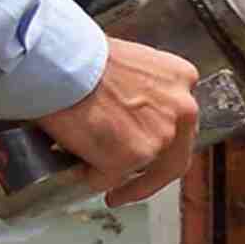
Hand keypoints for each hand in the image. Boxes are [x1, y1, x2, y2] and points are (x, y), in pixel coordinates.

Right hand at [34, 38, 200, 206]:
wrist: (62, 62)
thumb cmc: (81, 56)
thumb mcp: (130, 63)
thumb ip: (141, 91)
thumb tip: (124, 116)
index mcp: (181, 79)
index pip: (180, 120)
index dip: (161, 139)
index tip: (147, 152)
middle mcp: (182, 109)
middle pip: (175, 154)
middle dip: (152, 176)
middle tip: (132, 187)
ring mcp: (160, 136)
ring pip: (143, 170)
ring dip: (122, 177)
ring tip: (104, 184)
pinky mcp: (133, 157)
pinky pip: (110, 177)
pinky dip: (93, 177)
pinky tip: (79, 170)